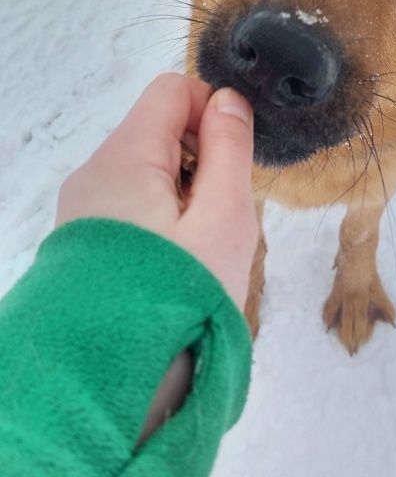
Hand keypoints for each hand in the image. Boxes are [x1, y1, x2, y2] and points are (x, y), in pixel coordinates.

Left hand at [56, 73, 257, 309]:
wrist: (110, 386)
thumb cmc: (178, 300)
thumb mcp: (223, 221)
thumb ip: (229, 151)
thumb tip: (229, 100)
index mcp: (124, 158)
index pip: (172, 90)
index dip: (213, 114)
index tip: (232, 166)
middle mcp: (93, 173)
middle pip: (159, 132)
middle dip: (200, 163)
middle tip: (217, 221)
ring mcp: (82, 208)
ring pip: (147, 172)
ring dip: (182, 197)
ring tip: (196, 253)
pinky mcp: (83, 240)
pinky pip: (130, 206)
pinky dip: (159, 222)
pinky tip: (172, 267)